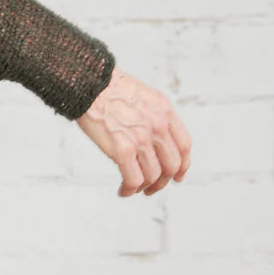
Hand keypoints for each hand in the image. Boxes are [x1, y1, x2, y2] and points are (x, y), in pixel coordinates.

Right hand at [75, 65, 190, 196]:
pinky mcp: (122, 149)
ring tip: (134, 189)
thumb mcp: (144, 95)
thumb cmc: (110, 88)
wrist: (90, 84)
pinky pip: (133, 179)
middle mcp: (158, 126)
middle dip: (163, 181)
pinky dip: (130, 190)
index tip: (177, 176)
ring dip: (146, 187)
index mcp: (165, 112)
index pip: (184, 146)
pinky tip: (123, 190)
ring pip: (153, 176)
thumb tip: (156, 140)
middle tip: (153, 187)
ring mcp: (141, 139)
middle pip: (171, 165)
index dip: (183, 166)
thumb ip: (155, 116)